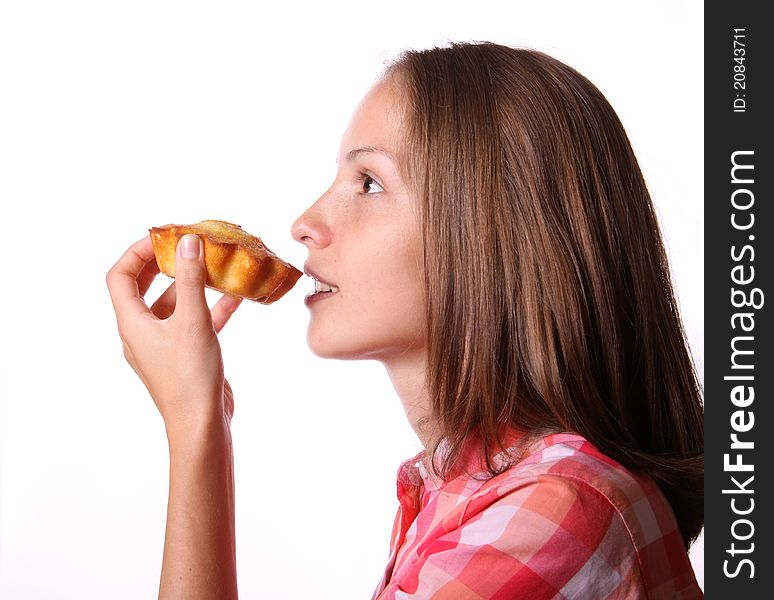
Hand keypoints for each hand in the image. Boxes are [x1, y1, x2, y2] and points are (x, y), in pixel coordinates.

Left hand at [106, 234, 241, 435]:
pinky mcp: (184, 354)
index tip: (165, 236)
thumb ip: (190, 280)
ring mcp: (163, 344)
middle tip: (187, 245)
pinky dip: (210, 307)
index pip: (121, 276)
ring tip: (215, 266)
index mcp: (132, 323)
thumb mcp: (193, 322)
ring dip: (192, 284)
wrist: (201, 425)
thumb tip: (188, 242)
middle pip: (145, 287)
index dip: (138, 251)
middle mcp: (142, 332)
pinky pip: (193, 322)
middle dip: (165, 263)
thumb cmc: (190, 378)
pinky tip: (236, 297)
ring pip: (173, 304)